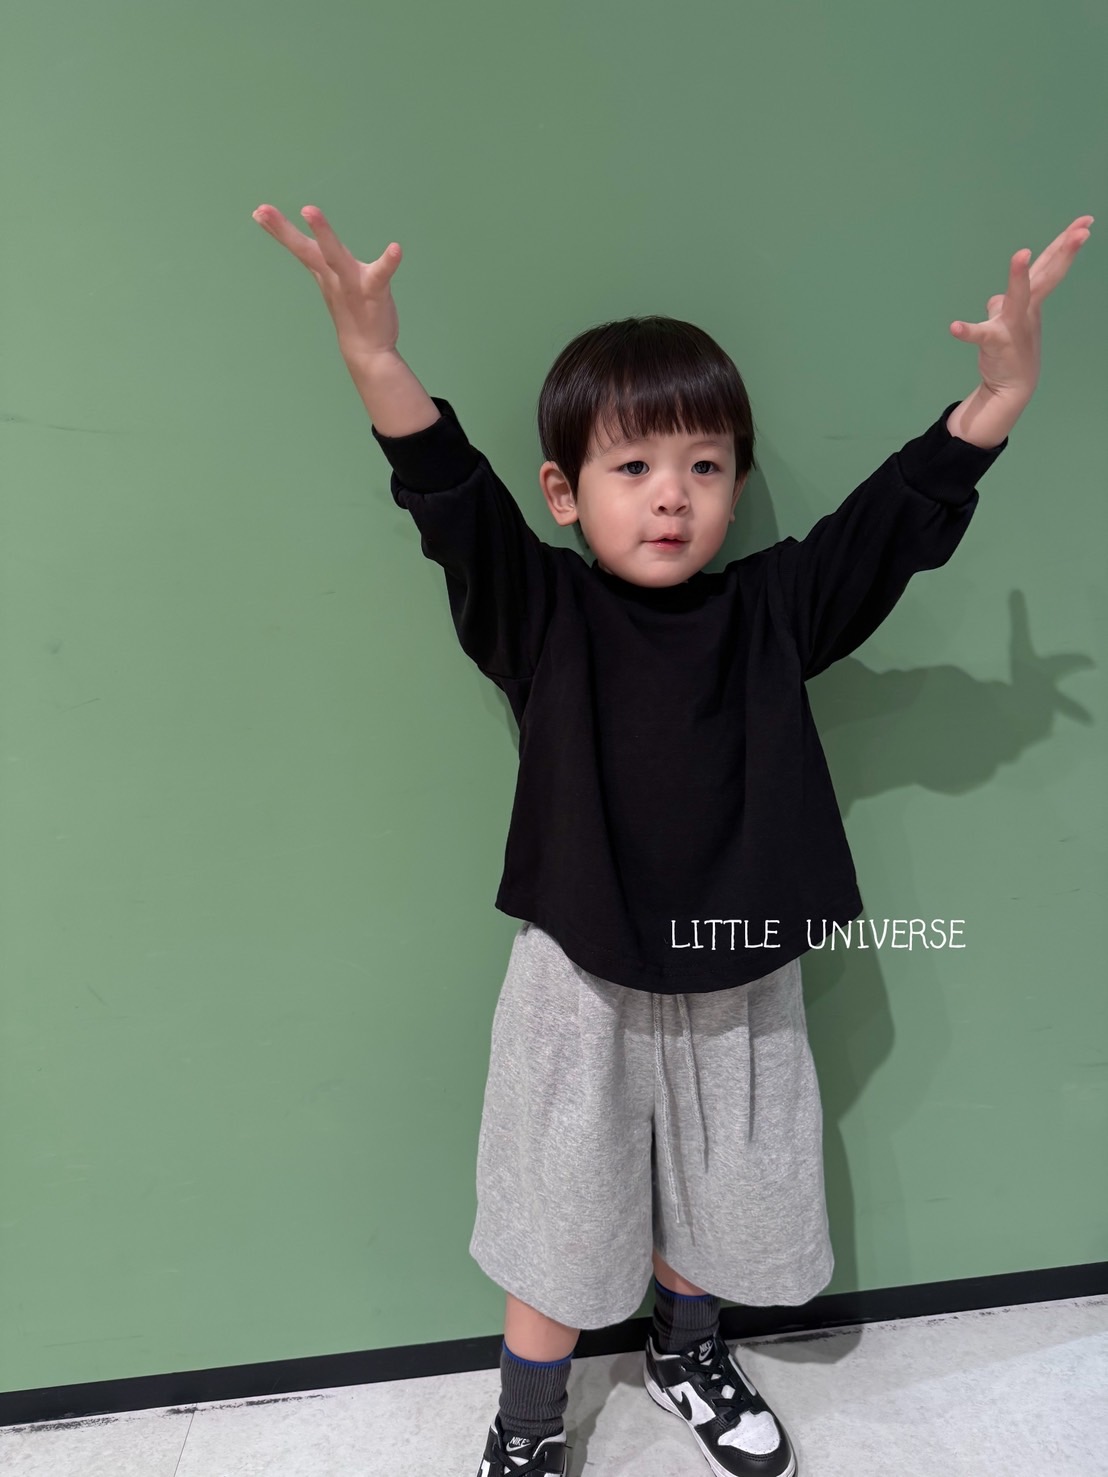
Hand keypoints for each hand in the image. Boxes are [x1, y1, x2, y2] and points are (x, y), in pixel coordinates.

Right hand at [251, 203, 403, 361]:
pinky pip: (381, 274)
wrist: (367, 351)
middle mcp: (333, 276)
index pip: (299, 248)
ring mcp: (351, 284)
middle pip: (306, 250)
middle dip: (284, 230)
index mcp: (324, 272)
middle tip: (263, 210)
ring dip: (322, 234)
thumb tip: (310, 246)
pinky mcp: (374, 291)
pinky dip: (388, 261)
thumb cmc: (351, 312)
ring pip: (334, 256)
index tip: (258, 212)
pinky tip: (395, 249)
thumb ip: (323, 262)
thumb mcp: (331, 282)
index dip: (278, 230)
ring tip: (309, 210)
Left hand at [949, 215, 1093, 398]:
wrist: (1010, 387)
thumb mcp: (1009, 321)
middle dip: (1064, 251)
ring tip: (1021, 255)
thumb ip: (1003, 304)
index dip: (1066, 243)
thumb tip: (995, 299)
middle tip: (1083, 229)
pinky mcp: (995, 343)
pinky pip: (980, 335)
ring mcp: (1012, 326)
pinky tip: (955, 328)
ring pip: (1018, 297)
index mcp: (1032, 301)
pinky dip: (967, 332)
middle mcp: (1026, 310)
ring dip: (1018, 277)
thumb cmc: (1012, 350)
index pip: (1050, 267)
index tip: (1085, 221)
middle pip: (1046, 275)